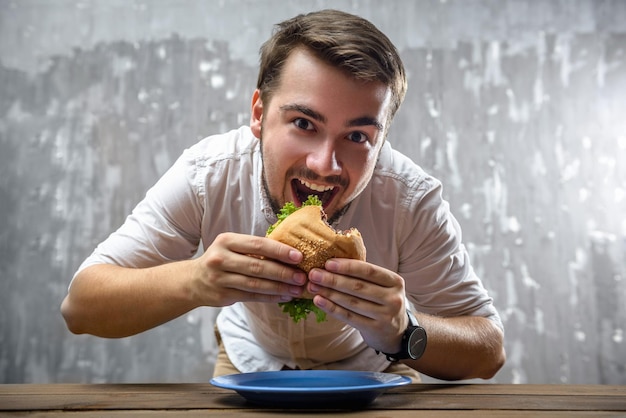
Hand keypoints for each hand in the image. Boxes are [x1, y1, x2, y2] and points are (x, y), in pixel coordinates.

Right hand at [189, 232, 306, 306]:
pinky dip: (269, 297)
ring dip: (279, 287)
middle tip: (301, 277)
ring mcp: (219, 278)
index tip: (298, 256)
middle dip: (283, 272)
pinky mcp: (222, 295)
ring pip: (255, 284)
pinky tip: (283, 296)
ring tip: (296, 289)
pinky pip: (251, 297)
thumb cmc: (222, 260)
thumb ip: (254, 248)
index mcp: (226, 241)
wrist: (193, 280)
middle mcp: (221, 258)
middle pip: (257, 266)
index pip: (257, 244)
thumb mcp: (232, 247)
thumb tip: (290, 253)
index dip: (279, 251)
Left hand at [307, 259, 408, 353]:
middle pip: (358, 287)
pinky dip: (332, 308)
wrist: (395, 331)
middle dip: (333, 279)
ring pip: (352, 302)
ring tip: (312, 286)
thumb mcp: (381, 286)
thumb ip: (363, 275)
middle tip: (314, 274)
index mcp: (395, 281)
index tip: (328, 263)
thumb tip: (331, 263)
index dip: (347, 267)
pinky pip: (349, 317)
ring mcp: (386, 316)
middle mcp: (393, 298)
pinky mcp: (375, 329)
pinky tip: (319, 301)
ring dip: (329, 293)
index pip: (369, 271)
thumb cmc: (382, 301)